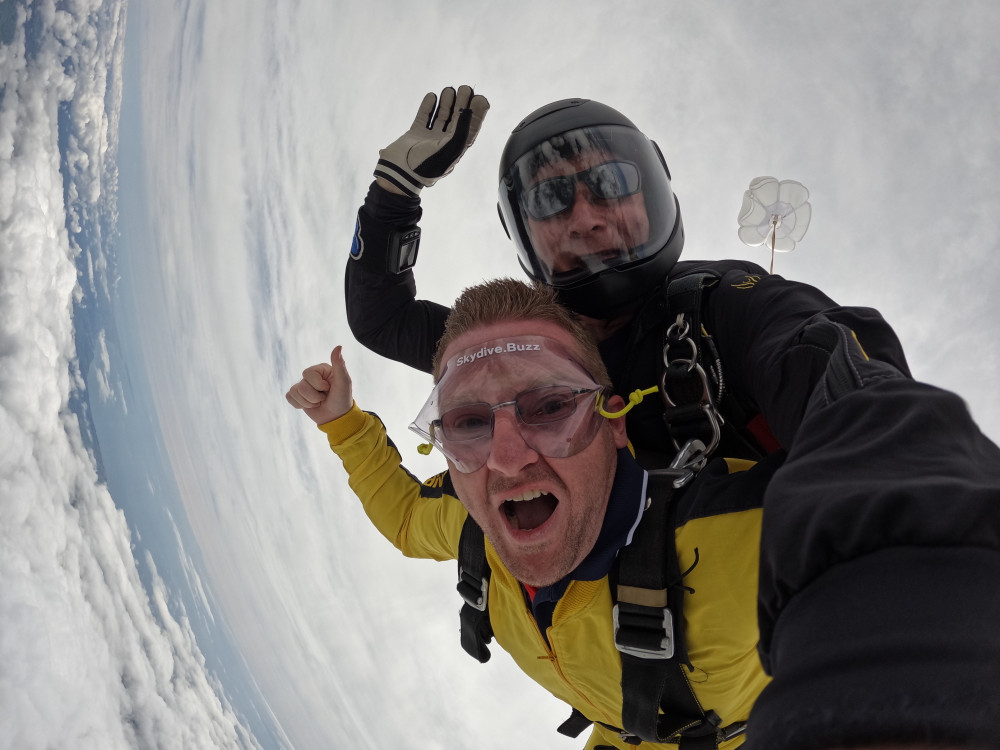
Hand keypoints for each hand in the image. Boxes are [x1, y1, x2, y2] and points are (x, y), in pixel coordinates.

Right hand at [285, 346, 353, 424]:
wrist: (337, 418)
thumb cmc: (342, 399)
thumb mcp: (344, 382)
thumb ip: (339, 365)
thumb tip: (338, 346)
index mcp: (321, 369)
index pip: (308, 373)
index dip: (318, 385)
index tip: (329, 388)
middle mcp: (311, 376)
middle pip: (301, 384)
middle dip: (314, 396)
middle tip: (324, 397)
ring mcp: (303, 385)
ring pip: (295, 392)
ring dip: (309, 402)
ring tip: (319, 402)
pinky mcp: (298, 396)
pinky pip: (289, 397)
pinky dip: (300, 405)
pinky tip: (311, 405)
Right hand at [374, 85, 489, 196]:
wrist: (399, 172)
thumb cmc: (426, 165)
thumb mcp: (449, 149)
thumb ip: (461, 130)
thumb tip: (468, 111)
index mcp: (455, 149)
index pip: (469, 128)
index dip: (476, 113)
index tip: (479, 97)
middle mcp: (444, 143)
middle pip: (456, 120)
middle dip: (461, 103)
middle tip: (464, 88)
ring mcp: (429, 138)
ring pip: (441, 117)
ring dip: (446, 103)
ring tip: (449, 90)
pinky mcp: (415, 134)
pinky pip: (424, 117)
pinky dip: (428, 106)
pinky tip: (432, 96)